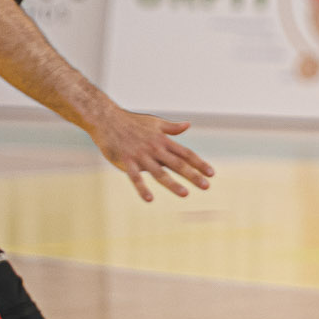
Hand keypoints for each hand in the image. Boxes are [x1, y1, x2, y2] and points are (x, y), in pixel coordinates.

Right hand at [89, 104, 213, 200]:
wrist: (107, 119)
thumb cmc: (131, 122)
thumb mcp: (154, 122)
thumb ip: (172, 127)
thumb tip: (188, 125)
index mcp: (163, 141)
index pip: (185, 153)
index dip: (199, 163)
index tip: (211, 173)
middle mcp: (155, 149)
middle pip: (177, 164)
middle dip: (193, 175)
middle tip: (206, 186)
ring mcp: (141, 156)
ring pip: (159, 172)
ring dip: (173, 184)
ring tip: (185, 194)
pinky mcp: (126, 161)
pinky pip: (136, 177)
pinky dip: (142, 188)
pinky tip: (150, 199)